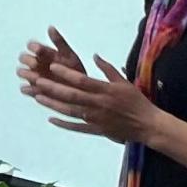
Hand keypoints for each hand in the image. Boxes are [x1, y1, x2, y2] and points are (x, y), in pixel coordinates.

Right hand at [16, 26, 84, 100]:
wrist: (80, 90)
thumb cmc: (74, 70)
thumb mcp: (69, 55)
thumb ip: (59, 42)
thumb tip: (50, 27)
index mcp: (43, 52)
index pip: (31, 45)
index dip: (33, 47)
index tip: (38, 49)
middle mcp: (35, 63)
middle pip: (23, 58)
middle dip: (28, 60)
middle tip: (36, 64)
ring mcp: (33, 76)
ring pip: (22, 72)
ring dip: (27, 74)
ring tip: (36, 77)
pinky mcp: (33, 90)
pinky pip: (25, 89)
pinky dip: (29, 89)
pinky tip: (36, 90)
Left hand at [30, 54, 159, 145]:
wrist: (148, 125)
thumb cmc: (136, 101)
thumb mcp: (124, 82)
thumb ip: (108, 69)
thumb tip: (95, 55)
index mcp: (106, 90)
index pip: (82, 80)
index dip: (66, 73)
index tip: (52, 66)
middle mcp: (99, 104)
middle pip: (72, 96)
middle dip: (54, 88)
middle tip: (37, 81)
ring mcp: (97, 119)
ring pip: (71, 111)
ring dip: (53, 105)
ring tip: (38, 97)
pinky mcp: (97, 130)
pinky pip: (77, 128)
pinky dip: (64, 124)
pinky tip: (51, 119)